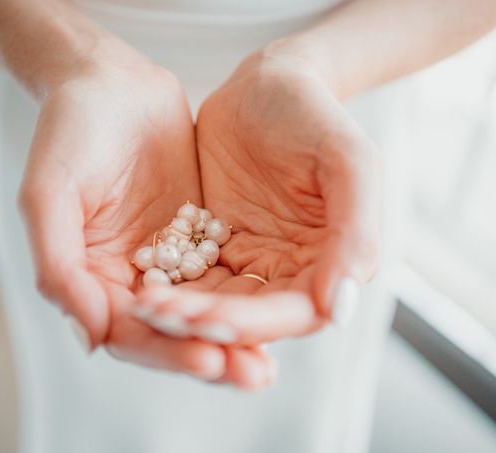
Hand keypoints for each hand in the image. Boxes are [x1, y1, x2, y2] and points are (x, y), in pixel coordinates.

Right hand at [18, 46, 275, 388]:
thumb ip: (58, 264)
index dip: (165, 352)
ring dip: (234, 338)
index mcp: (89, 279)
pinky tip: (279, 309)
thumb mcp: (49, 192)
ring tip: (268, 363)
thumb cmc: (70, 133)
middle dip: (210, 356)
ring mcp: (167, 260)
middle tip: (253, 375)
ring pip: (202, 312)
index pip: (126, 333)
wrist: (111, 84)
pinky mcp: (199, 237)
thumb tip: (90, 338)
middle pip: (170, 335)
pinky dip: (247, 296)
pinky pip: (225, 274)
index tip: (207, 359)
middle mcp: (129, 279)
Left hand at [135, 51, 381, 344]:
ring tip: (143, 308)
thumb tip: (339, 309)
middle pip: (250, 319)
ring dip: (180, 314)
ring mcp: (250, 261)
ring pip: (215, 305)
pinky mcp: (214, 247)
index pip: (296, 313)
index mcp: (331, 262)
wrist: (265, 86)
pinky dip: (168, 288)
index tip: (210, 320)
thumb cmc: (313, 115)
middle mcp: (290, 272)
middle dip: (205, 324)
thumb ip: (356, 233)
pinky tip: (139, 289)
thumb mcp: (347, 160)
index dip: (254, 324)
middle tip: (160, 317)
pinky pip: (190, 277)